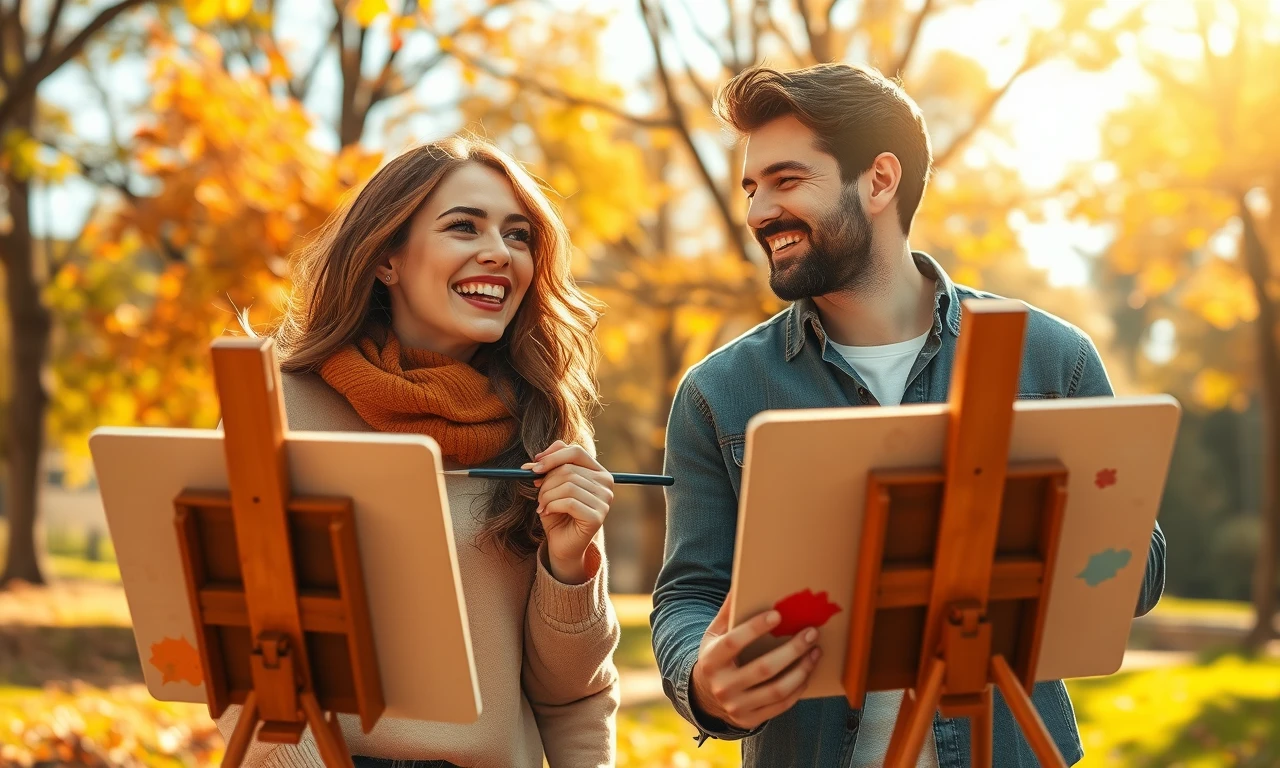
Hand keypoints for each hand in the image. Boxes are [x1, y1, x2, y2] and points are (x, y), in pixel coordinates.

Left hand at [526, 440, 613, 584]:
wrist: (562, 543)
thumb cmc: (558, 513)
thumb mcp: (552, 487)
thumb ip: (548, 469)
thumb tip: (534, 461)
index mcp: (598, 472)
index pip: (576, 452)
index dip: (552, 456)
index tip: (535, 467)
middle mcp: (606, 484)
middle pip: (568, 470)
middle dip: (546, 481)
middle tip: (538, 494)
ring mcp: (604, 501)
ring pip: (568, 486)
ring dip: (547, 495)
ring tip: (542, 505)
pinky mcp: (597, 517)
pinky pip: (569, 502)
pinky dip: (552, 506)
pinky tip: (547, 512)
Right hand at [690, 592, 821, 730]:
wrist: (704, 696)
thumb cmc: (716, 657)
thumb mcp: (715, 635)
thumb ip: (728, 612)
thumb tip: (740, 583)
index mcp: (711, 660)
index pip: (734, 642)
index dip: (755, 628)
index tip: (778, 615)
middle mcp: (722, 686)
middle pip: (763, 668)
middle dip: (792, 649)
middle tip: (811, 632)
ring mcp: (736, 706)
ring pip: (776, 690)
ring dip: (801, 670)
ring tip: (815, 651)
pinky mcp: (749, 720)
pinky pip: (781, 705)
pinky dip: (798, 688)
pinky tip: (807, 672)